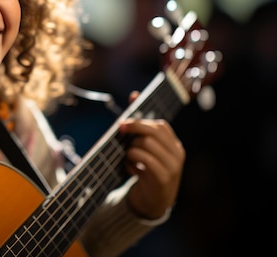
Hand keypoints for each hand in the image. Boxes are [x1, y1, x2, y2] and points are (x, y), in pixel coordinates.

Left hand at [119, 92, 185, 218]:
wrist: (153, 203)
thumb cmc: (146, 170)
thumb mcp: (144, 147)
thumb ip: (140, 124)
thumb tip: (134, 94)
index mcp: (173, 144)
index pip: (160, 125)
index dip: (140, 120)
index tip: (123, 123)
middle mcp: (177, 153)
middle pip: (152, 132)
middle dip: (133, 129)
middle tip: (119, 130)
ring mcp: (172, 166)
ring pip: (145, 145)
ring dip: (130, 150)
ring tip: (128, 159)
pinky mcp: (163, 178)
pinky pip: (143, 160)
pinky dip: (131, 162)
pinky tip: (130, 169)